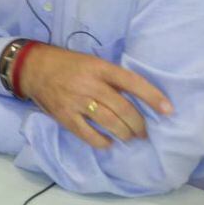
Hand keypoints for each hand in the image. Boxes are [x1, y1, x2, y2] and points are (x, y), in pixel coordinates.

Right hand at [19, 44, 172, 147]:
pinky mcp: (65, 117)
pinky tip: (108, 142)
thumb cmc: (68, 64)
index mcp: (99, 67)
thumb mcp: (92, 62)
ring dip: (125, 134)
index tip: (169, 109)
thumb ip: (111, 78)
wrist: (34, 68)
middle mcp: (90, 84)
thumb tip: (137, 98)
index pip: (131, 82)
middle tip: (143, 132)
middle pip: (123, 109)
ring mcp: (77, 102)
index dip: (152, 96)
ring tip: (129, 137)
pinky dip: (102, 142)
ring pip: (110, 123)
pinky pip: (89, 135)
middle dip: (138, 124)